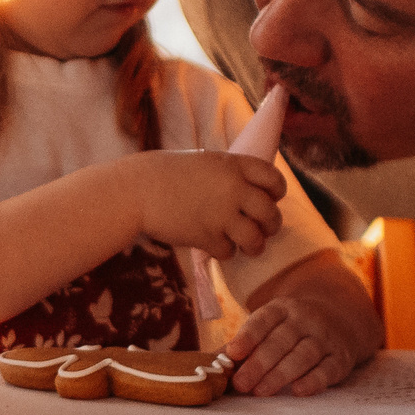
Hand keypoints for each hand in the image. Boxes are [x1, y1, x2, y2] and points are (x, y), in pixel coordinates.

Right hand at [127, 151, 284, 259]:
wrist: (137, 190)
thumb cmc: (166, 173)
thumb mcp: (205, 162)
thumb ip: (230, 174)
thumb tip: (254, 192)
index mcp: (234, 165)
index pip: (275, 180)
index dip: (277, 192)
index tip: (272, 199)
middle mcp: (233, 189)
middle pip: (270, 213)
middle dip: (271, 225)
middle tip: (265, 229)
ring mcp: (221, 214)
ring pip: (256, 239)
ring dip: (255, 245)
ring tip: (250, 246)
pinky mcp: (206, 236)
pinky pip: (229, 252)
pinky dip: (225, 252)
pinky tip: (215, 245)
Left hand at [223, 249, 384, 395]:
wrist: (341, 320)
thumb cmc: (291, 331)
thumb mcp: (269, 327)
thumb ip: (243, 345)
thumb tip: (214, 365)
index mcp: (282, 308)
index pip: (263, 320)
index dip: (247, 336)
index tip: (232, 353)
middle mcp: (305, 319)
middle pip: (281, 341)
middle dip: (259, 363)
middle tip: (240, 384)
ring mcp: (325, 338)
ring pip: (303, 355)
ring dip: (280, 374)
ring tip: (260, 391)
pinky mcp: (341, 358)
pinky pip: (328, 370)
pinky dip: (313, 381)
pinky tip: (297, 391)